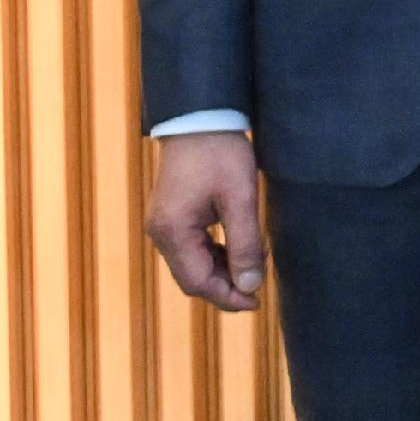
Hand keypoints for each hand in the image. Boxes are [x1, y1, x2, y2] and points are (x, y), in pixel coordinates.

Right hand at [147, 130, 265, 310]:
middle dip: (224, 287)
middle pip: (192, 277)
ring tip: (254, 268)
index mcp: (173, 232)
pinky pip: (192, 247)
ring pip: (193, 263)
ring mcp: (163, 224)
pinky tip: (239, 249)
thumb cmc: (221, 154)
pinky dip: (215, 254)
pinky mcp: (172, 215)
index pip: (197, 282)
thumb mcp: (240, 198)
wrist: (200, 117)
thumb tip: (249, 285)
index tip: (256, 303)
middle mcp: (161, 233)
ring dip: (221, 271)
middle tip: (258, 291)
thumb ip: (245, 243)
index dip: (227, 297)